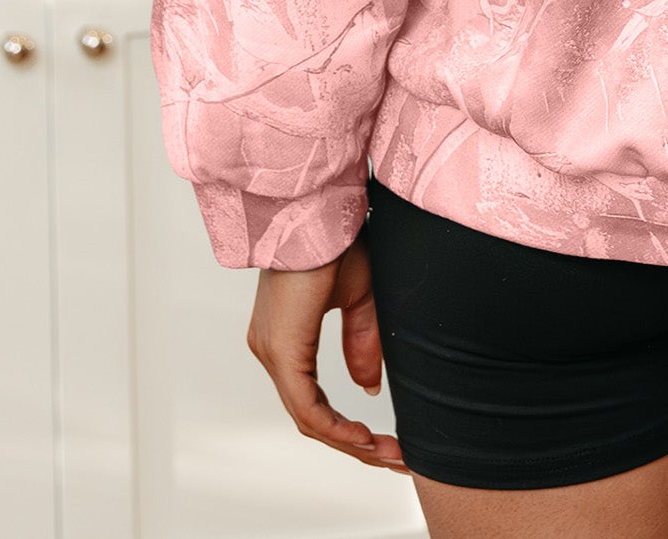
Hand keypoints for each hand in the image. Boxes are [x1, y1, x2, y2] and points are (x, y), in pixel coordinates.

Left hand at [247, 234, 406, 471]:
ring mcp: (273, 352)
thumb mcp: (360, 296)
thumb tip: (367, 391)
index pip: (314, 402)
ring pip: (309, 418)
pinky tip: (364, 436)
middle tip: (395, 459)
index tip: (385, 441)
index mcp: (286, 338)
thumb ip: (361, 344)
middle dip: (356, 445)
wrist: (319, 208)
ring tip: (388, 453)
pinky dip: (336, 426)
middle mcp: (272, 350)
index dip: (348, 429)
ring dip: (350, 441)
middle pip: (312, 419)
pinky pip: (306, 406)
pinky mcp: (281, 350)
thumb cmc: (338, 238)